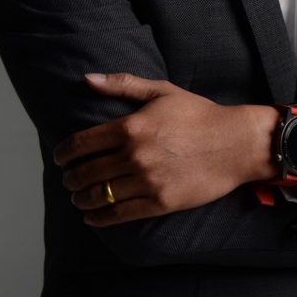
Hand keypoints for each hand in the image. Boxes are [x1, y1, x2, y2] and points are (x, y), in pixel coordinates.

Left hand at [54, 73, 278, 226]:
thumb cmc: (199, 114)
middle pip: (86, 172)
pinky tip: (92, 216)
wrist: (236, 143)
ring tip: (77, 198)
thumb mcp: (161, 90)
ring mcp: (147, 180)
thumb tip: (86, 79)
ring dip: (81, 198)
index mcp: (131, 126)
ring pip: (100, 195)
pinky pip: (120, 214)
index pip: (82, 143)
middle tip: (68, 179)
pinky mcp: (160, 202)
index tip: (60, 157)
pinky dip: (100, 217)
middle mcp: (135, 155)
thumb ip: (122, 84)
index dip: (64, 153)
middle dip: (70, 178)